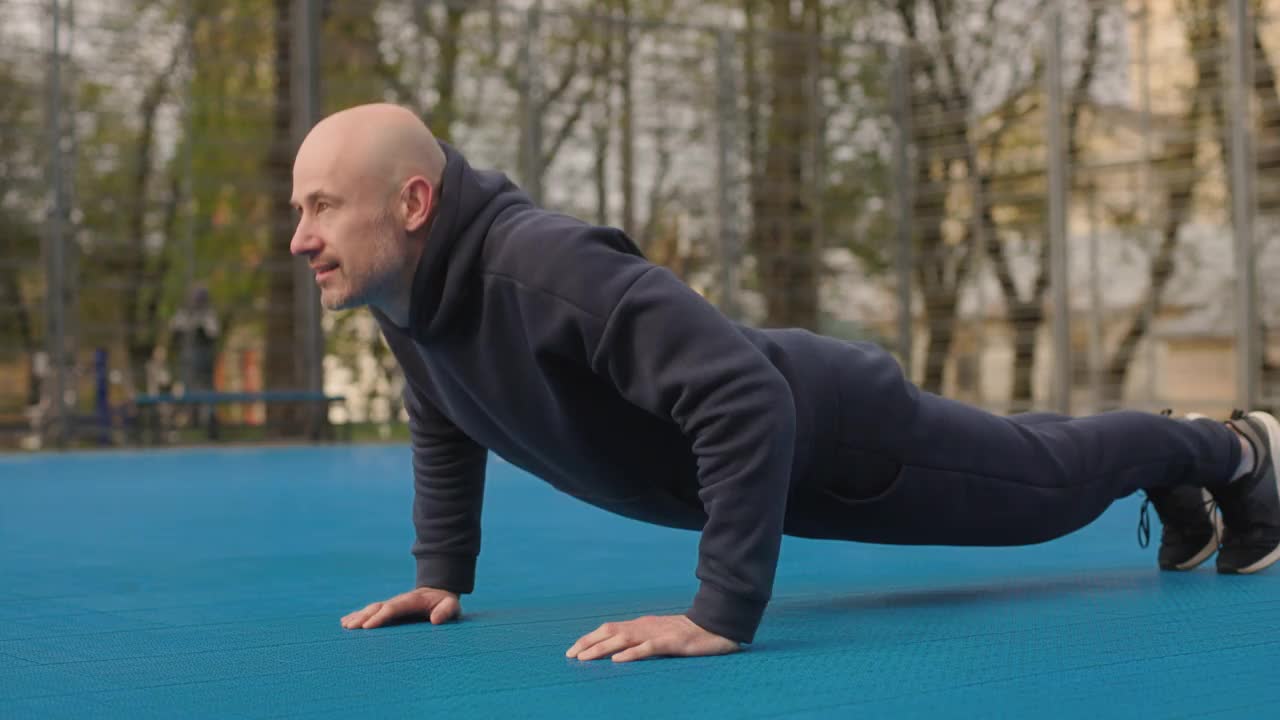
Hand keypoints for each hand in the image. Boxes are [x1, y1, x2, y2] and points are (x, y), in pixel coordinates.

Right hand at [340, 587, 460, 629]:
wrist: (439, 592)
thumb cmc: (445, 603)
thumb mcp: (451, 605)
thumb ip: (446, 611)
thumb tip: (435, 620)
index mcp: (411, 601)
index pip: (393, 608)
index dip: (380, 616)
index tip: (368, 626)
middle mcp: (398, 601)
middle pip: (378, 608)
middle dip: (364, 617)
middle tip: (350, 628)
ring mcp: (391, 604)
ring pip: (371, 609)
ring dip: (358, 616)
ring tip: (345, 626)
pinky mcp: (388, 609)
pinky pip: (371, 612)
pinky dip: (358, 616)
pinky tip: (345, 622)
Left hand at [566, 614, 740, 662]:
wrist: (715, 625)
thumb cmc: (687, 634)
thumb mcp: (660, 636)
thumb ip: (642, 641)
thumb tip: (620, 651)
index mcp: (641, 625)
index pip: (609, 629)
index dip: (590, 638)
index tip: (573, 650)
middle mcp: (644, 626)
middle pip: (610, 631)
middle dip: (588, 643)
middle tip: (570, 655)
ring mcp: (657, 633)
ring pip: (623, 639)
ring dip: (602, 648)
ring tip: (585, 658)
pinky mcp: (671, 642)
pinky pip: (648, 648)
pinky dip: (631, 653)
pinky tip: (618, 660)